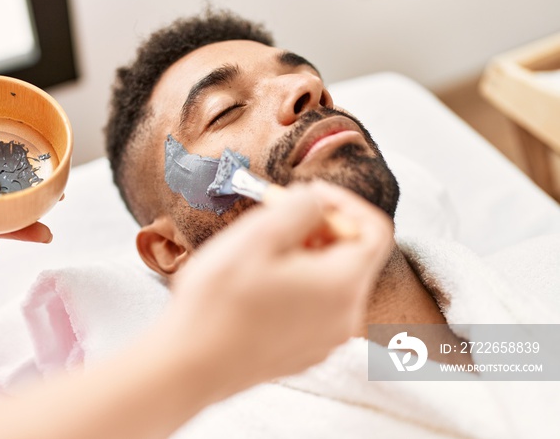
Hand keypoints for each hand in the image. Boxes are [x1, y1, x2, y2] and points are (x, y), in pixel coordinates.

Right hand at [164, 181, 392, 395]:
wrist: (188, 367)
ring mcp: (326, 340)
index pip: (375, 230)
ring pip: (332, 281)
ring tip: (261, 252)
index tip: (309, 195)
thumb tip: (317, 201)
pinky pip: (315, 306)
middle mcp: (346, 318)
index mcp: (342, 286)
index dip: (345, 203)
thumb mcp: (257, 236)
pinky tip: (257, 285)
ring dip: (306, 255)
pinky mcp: (305, 352)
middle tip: (276, 217)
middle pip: (353, 256)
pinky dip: (297, 284)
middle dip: (320, 228)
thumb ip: (300, 207)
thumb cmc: (217, 304)